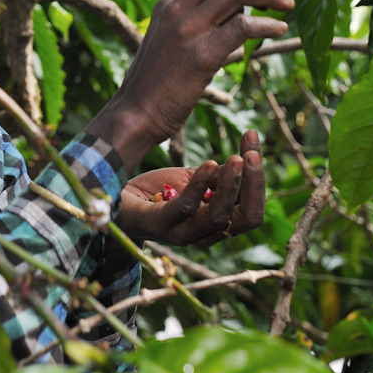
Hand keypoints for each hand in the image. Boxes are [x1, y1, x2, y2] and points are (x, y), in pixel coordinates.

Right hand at [108, 0, 292, 158]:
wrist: (134, 115)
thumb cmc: (156, 86)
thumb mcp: (171, 43)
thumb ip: (199, 26)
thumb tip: (238, 19)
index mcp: (169, 3)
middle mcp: (177, 9)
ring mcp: (188, 30)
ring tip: (288, 9)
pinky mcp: (202, 54)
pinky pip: (245, 26)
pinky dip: (269, 25)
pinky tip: (280, 30)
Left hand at [116, 130, 265, 246]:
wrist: (115, 198)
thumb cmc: (157, 189)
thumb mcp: (193, 179)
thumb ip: (218, 174)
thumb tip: (246, 155)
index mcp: (218, 223)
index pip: (251, 207)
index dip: (258, 178)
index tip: (253, 139)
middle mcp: (205, 233)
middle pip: (246, 218)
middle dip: (254, 185)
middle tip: (253, 154)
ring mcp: (182, 233)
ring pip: (220, 216)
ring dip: (232, 185)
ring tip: (237, 158)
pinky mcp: (159, 224)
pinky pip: (186, 207)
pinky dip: (200, 186)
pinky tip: (210, 164)